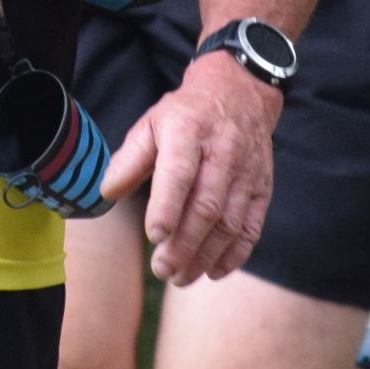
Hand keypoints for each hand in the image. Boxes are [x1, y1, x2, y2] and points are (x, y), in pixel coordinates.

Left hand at [101, 49, 282, 284]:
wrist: (241, 92)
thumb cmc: (187, 114)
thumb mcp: (152, 123)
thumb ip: (129, 159)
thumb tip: (107, 192)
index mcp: (189, 132)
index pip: (180, 173)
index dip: (167, 206)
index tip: (154, 236)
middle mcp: (222, 153)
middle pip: (206, 206)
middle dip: (184, 244)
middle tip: (162, 269)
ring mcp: (247, 172)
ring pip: (229, 222)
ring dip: (206, 255)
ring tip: (181, 277)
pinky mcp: (262, 187)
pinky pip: (252, 226)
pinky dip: (235, 254)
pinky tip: (214, 271)